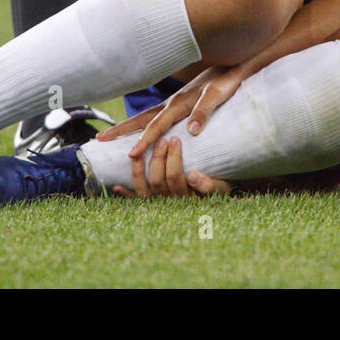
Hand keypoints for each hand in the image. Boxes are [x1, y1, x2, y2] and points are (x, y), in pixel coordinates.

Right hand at [98, 62, 255, 163]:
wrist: (231, 64)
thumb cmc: (226, 80)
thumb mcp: (218, 95)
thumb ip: (204, 111)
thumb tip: (191, 132)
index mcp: (178, 104)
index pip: (156, 126)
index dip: (143, 141)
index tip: (130, 154)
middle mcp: (171, 103)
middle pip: (140, 119)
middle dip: (119, 131)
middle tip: (98, 140)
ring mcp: (173, 101)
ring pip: (144, 116)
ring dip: (126, 127)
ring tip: (108, 136)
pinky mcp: (179, 101)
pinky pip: (153, 115)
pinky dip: (141, 123)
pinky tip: (138, 128)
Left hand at [110, 137, 232, 198]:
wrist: (217, 196)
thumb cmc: (220, 187)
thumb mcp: (221, 186)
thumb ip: (209, 184)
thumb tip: (192, 176)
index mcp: (187, 196)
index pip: (174, 176)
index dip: (172, 158)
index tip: (175, 139)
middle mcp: (171, 200)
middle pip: (157, 180)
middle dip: (158, 157)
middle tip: (162, 138)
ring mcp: (160, 202)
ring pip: (144, 188)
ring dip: (139, 169)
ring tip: (138, 152)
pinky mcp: (152, 202)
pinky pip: (137, 199)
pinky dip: (126, 193)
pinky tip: (118, 186)